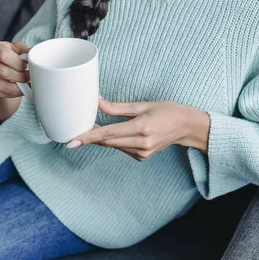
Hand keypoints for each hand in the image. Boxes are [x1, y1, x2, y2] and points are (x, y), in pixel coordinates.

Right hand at [0, 40, 29, 99]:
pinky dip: (13, 93)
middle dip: (21, 77)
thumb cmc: (9, 57)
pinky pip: (1, 94)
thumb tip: (33, 52)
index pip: (3, 55)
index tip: (27, 66)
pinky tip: (18, 89)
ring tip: (27, 85)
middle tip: (30, 77)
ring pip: (4, 86)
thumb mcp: (16, 49)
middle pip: (4, 72)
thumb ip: (24, 50)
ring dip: (19, 88)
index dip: (18, 63)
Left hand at [66, 97, 209, 160]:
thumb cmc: (167, 111)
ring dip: (101, 137)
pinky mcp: (142, 157)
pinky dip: (114, 141)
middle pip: (107, 141)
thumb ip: (117, 107)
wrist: (187, 127)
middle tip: (76, 127)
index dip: (88, 137)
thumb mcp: (143, 105)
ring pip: (113, 146)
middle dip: (91, 135)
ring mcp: (142, 153)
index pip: (108, 134)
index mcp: (141, 128)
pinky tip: (115, 132)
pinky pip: (121, 148)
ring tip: (92, 126)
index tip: (72, 141)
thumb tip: (97, 102)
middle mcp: (141, 144)